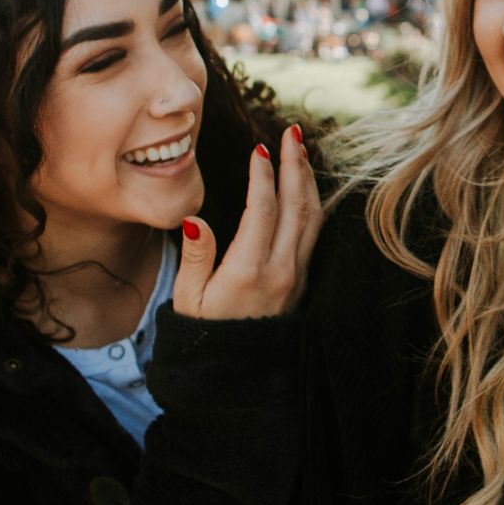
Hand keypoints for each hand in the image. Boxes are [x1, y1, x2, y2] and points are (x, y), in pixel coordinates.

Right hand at [172, 126, 322, 318]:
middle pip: (296, 206)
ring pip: (312, 218)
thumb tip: (194, 219)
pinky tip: (306, 186)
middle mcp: (280, 270)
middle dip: (295, 165)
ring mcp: (296, 275)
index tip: (259, 148)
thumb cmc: (205, 332)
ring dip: (308, 180)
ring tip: (300, 151)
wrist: (237, 371)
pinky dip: (313, 203)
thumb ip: (196, 257)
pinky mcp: (303, 280)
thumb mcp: (189, 298)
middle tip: (292, 133)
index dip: (262, 175)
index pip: (261, 210)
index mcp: (248, 270)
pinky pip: (315, 234)